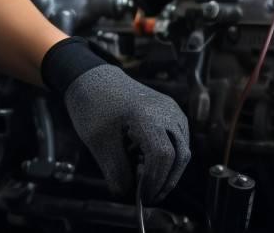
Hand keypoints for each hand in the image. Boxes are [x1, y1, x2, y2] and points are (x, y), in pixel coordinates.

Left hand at [62, 63, 189, 201]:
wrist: (92, 77)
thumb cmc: (92, 104)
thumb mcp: (97, 140)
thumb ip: (114, 169)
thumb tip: (125, 193)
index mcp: (147, 115)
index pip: (163, 156)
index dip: (155, 181)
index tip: (143, 196)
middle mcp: (166, 111)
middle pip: (179, 155)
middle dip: (165, 180)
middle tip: (148, 194)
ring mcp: (171, 110)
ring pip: (182, 149)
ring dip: (167, 169)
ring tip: (144, 177)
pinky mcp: (170, 112)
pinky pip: (177, 140)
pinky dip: (167, 156)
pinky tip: (146, 161)